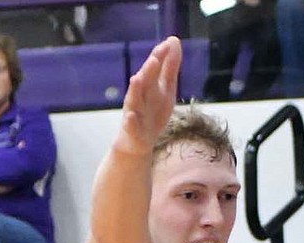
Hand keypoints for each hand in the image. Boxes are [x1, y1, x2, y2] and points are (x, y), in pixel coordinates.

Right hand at [116, 36, 182, 156]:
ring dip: (135, 90)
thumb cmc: (152, 112)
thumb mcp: (165, 89)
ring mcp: (135, 113)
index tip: (169, 44)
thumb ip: (169, 66)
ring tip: (136, 79)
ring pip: (134, 100)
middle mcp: (140, 96)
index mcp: (150, 86)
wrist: (137, 142)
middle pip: (145, 82)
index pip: (155, 68)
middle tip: (155, 58)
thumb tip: (173, 40)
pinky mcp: (132, 131)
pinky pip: (130, 126)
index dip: (161, 57)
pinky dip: (130, 121)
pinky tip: (130, 116)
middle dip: (149, 70)